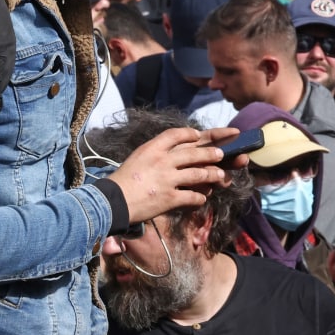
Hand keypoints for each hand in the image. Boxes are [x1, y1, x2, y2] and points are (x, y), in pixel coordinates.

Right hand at [105, 127, 240, 222]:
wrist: (113, 201)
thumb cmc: (123, 180)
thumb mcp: (137, 157)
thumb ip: (154, 152)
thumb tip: (173, 153)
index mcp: (152, 148)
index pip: (176, 134)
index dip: (190, 133)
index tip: (198, 134)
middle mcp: (163, 161)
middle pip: (194, 153)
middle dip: (211, 153)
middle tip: (221, 154)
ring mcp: (168, 179)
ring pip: (199, 174)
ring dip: (212, 175)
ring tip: (220, 175)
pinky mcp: (170, 198)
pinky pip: (193, 196)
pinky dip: (200, 197)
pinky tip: (203, 198)